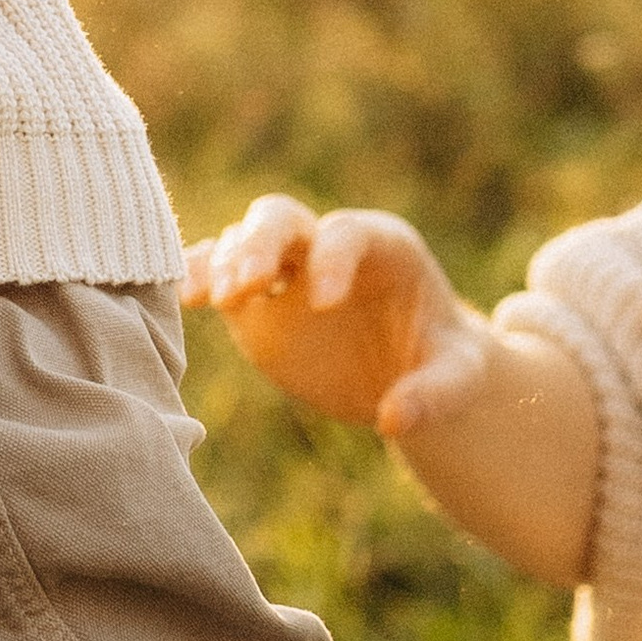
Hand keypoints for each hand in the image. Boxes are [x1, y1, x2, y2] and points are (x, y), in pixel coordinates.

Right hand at [183, 192, 597, 589]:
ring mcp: (283, 269)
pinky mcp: (252, 301)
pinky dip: (194, 278)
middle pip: (280, 218)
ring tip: (208, 298)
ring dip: (221, 264)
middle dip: (260, 245)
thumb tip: (394, 422)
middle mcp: (323, 245)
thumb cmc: (440, 359)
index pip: (346, 233)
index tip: (325, 305)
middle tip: (247, 286)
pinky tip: (182, 297)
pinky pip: (214, 274)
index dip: (333, 260)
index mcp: (380, 245)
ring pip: (239, 241)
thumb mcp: (458, 374)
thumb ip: (436, 393)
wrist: (405, 369)